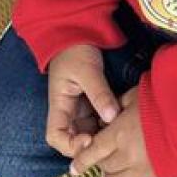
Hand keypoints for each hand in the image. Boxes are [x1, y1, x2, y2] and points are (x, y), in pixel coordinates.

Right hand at [46, 44, 119, 158]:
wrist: (77, 31)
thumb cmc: (76, 49)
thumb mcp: (87, 70)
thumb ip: (99, 93)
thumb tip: (111, 117)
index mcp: (59, 105)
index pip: (56, 137)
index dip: (70, 146)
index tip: (90, 140)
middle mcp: (69, 111)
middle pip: (75, 140)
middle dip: (92, 144)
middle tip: (111, 140)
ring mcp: (81, 109)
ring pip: (90, 132)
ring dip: (103, 135)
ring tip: (119, 130)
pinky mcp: (93, 104)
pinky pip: (100, 121)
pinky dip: (109, 124)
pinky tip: (121, 120)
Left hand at [69, 87, 160, 176]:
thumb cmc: (165, 101)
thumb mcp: (136, 95)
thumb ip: (118, 106)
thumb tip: (109, 115)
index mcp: (119, 135)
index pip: (92, 154)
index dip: (81, 162)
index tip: (73, 169)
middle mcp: (129, 157)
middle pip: (105, 168)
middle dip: (100, 162)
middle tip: (101, 156)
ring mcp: (145, 171)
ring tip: (113, 170)